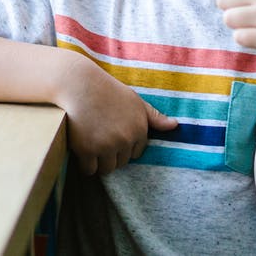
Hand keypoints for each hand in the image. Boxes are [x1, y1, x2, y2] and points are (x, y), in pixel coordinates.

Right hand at [55, 58, 177, 174]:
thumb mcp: (135, 101)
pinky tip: (81, 150)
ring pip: (106, 169)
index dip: (123, 145)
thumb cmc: (108, 91)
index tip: (112, 133)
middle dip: (111, 154)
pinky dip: (85, 165)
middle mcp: (125, 139)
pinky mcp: (87, 150)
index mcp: (139, 129)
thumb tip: (175, 125)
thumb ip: (154, 116)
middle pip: (121, 163)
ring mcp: (106, 146)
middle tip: (99, 137)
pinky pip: (89, 170)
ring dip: (98, 162)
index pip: (135, 153)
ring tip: (91, 144)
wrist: (79, 84)